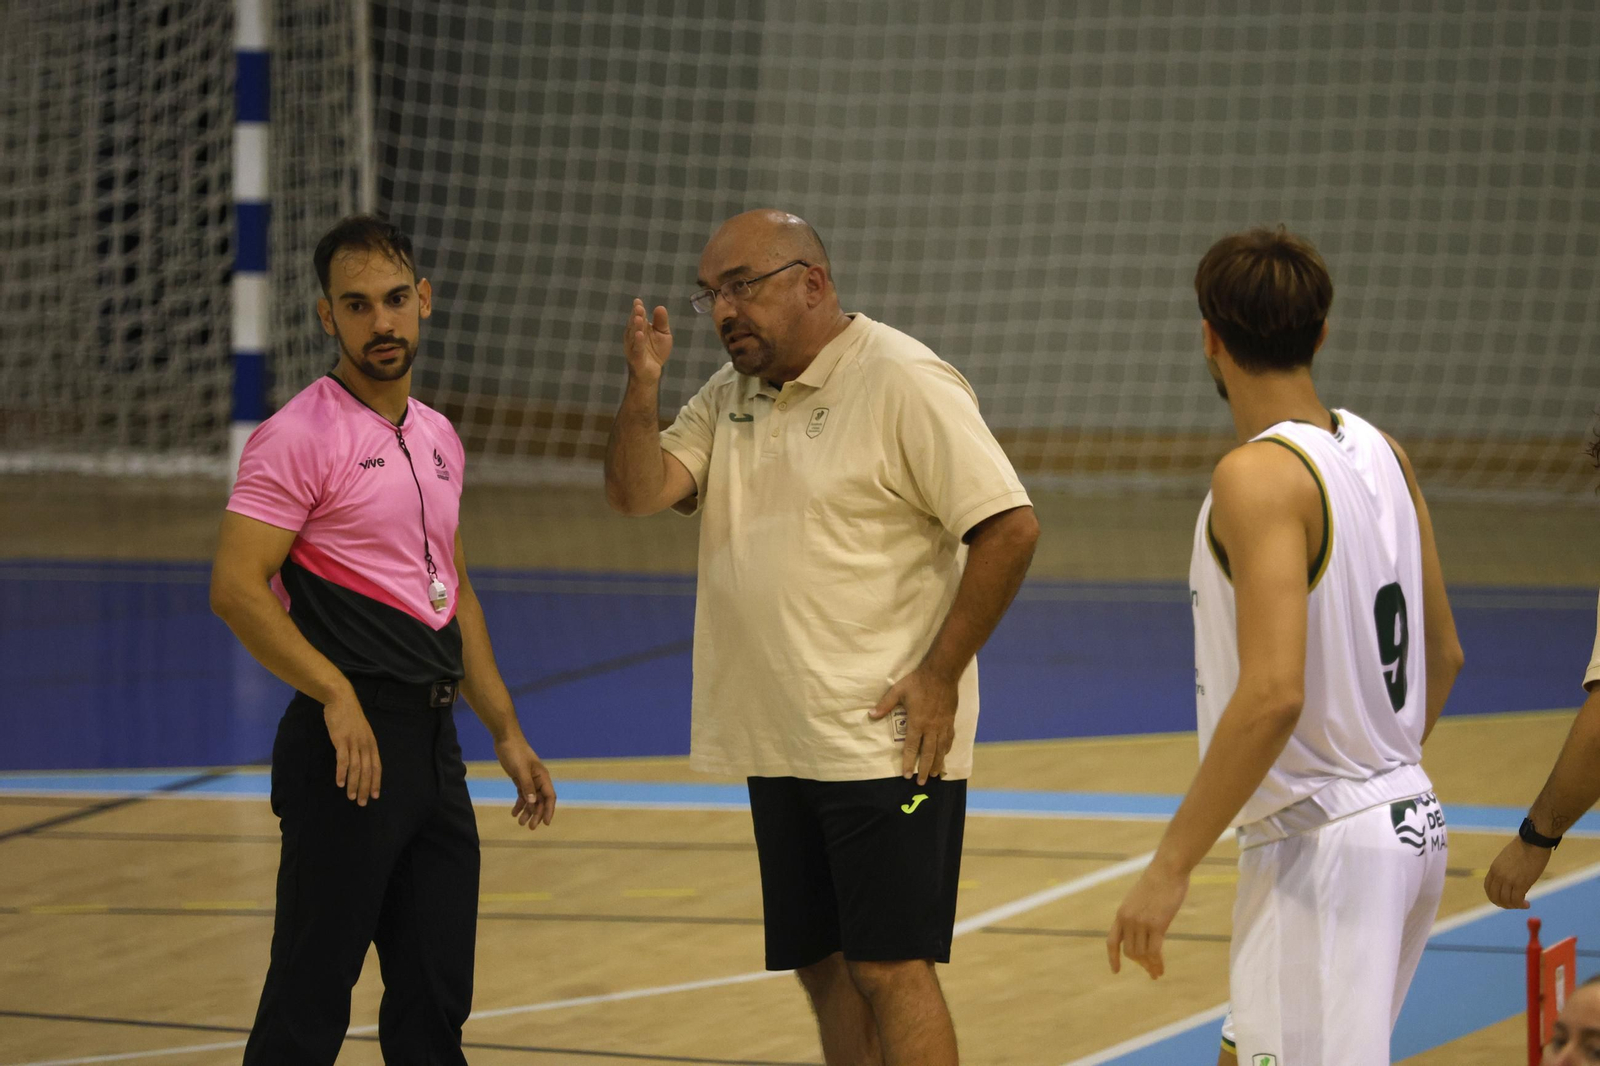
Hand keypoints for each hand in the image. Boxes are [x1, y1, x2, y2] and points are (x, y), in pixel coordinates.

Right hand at [323, 689, 380, 804]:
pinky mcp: (342, 740)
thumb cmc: (350, 716)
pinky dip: (342, 773)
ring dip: (354, 784)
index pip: (377, 766)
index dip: (376, 782)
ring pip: (356, 768)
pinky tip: (340, 783)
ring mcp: (354, 742)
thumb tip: (361, 762)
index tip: (374, 796)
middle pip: (367, 770)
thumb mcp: (362, 732)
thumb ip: (362, 746)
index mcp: (372, 743)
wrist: (341, 699)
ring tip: (351, 797)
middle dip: (365, 788)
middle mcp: (365, 744)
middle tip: (362, 802)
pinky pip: (343, 760)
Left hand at [496, 732, 555, 829]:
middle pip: (540, 801)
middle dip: (536, 814)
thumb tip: (533, 802)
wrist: (505, 739)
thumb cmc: (515, 752)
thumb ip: (527, 786)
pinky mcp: (520, 779)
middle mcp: (538, 780)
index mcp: (542, 777)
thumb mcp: (520, 770)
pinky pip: (522, 795)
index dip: (549, 810)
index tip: (545, 823)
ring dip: (527, 811)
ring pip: (531, 799)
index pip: (550, 796)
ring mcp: (529, 780)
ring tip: (520, 823)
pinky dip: (519, 804)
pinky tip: (514, 812)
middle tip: (530, 827)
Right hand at [624, 299, 671, 384]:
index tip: (638, 301)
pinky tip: (639, 334)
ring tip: (638, 318)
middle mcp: (633, 336)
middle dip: (636, 315)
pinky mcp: (636, 358)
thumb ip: (661, 322)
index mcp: (640, 328)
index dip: (638, 309)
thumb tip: (660, 307)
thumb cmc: (655, 351)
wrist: (652, 372)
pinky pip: (637, 349)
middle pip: (635, 324)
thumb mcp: (662, 334)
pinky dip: (637, 342)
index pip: (638, 317)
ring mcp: (633, 347)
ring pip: (634, 335)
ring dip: (636, 327)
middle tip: (638, 307)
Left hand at [870, 665, 958, 784]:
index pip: (911, 747)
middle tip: (922, 782)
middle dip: (925, 769)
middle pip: (928, 753)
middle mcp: (931, 728)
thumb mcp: (898, 690)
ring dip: (938, 763)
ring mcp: (943, 725)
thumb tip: (871, 715)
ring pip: (941, 749)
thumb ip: (885, 704)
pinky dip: (947, 749)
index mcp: (917, 722)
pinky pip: (949, 739)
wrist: (942, 673)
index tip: (907, 774)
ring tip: (935, 774)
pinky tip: (945, 755)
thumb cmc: (918, 682)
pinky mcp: (951, 720)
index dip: (908, 762)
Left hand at [1108, 863, 1189, 978]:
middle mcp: (1128, 920)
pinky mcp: (1157, 925)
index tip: (1115, 970)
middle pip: (1130, 952)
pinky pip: (1154, 952)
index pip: (1112, 941)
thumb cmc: (1158, 882)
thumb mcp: (1140, 899)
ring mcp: (1141, 923)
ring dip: (1149, 966)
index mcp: (1121, 914)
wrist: (1167, 870)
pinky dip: (1157, 964)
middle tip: (1150, 969)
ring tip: (1157, 973)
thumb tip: (1142, 932)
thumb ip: (1137, 914)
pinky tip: (1161, 970)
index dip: (1113, 958)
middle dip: (1140, 963)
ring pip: (1142, 954)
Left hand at [1484, 837, 1551, 908]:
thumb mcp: (1506, 860)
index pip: (1488, 888)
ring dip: (1514, 906)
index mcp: (1494, 869)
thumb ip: (1504, 871)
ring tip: (1522, 904)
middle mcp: (1499, 876)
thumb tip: (1508, 883)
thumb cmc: (1523, 848)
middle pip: (1495, 897)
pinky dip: (1521, 905)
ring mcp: (1509, 880)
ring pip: (1506, 901)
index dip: (1494, 897)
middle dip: (1503, 904)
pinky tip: (1527, 904)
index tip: (1502, 900)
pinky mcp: (1521, 883)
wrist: (1533, 842)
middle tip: (1513, 905)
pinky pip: (1517, 900)